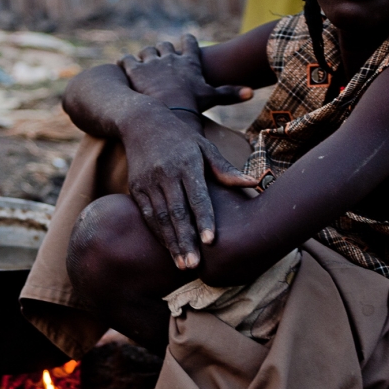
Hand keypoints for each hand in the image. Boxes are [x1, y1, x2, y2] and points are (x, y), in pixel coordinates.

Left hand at [120, 36, 251, 112]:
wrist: (171, 110)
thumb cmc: (194, 105)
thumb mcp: (213, 97)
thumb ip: (230, 94)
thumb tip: (251, 93)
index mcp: (189, 60)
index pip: (189, 42)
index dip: (186, 41)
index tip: (184, 41)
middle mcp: (170, 57)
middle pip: (165, 46)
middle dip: (162, 50)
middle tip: (159, 59)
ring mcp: (151, 62)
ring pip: (146, 51)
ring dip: (144, 56)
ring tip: (142, 65)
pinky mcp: (135, 69)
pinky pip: (127, 59)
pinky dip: (125, 62)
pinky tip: (124, 66)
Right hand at [120, 100, 256, 268]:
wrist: (141, 122)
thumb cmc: (180, 137)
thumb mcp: (203, 146)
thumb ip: (224, 168)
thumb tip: (252, 183)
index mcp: (186, 163)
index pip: (196, 196)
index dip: (203, 219)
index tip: (210, 240)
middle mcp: (165, 174)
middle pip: (176, 213)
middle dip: (185, 240)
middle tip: (194, 265)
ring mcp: (148, 182)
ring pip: (160, 218)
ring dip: (171, 243)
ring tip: (182, 265)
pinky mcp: (136, 188)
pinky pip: (147, 215)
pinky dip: (158, 234)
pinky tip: (168, 249)